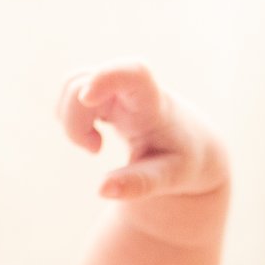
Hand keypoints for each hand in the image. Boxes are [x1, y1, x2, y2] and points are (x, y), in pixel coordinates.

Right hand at [55, 60, 228, 201]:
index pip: (134, 73)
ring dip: (71, 119)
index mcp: (154, 105)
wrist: (194, 144)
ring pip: (73, 84)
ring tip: (95, 146)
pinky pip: (73, 90)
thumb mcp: (170, 178)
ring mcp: (116, 86)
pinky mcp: (106, 91)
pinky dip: (71, 116)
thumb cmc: (184, 159)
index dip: (106, 77)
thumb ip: (139, 184)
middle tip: (95, 151)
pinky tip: (93, 136)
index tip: (87, 97)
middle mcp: (132, 88)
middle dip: (74, 121)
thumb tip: (102, 190)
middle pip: (83, 83)